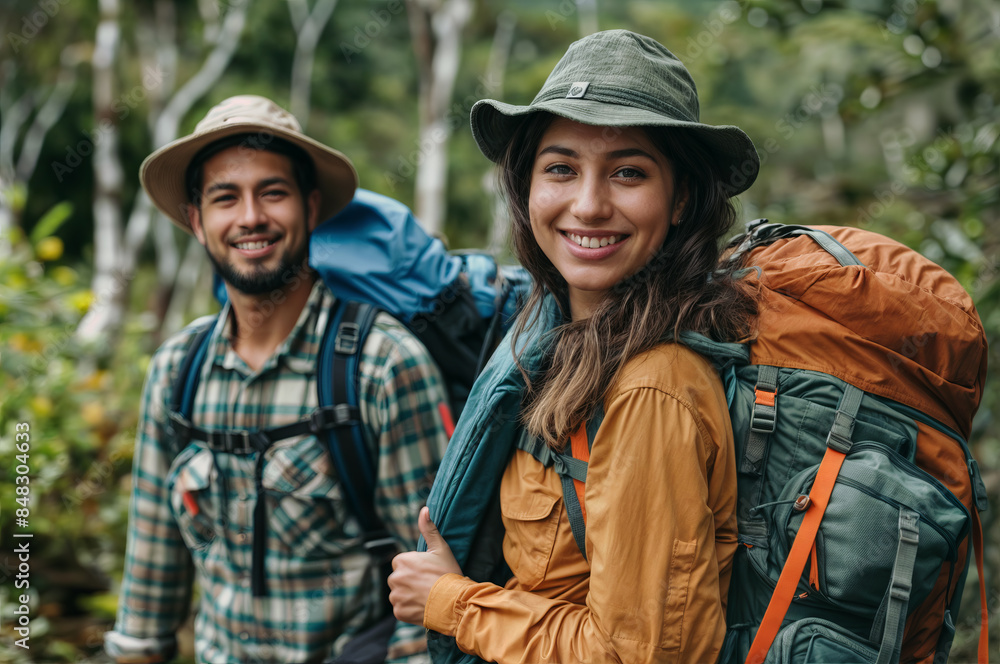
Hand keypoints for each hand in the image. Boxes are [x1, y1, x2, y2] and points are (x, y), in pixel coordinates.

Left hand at [388, 506, 461, 625]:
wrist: (453, 602)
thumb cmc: (447, 574)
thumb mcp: (440, 548)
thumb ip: (429, 529)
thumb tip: (424, 510)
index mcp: (402, 561)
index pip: (402, 563)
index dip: (415, 568)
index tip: (427, 572)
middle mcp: (394, 578)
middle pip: (399, 579)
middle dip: (409, 581)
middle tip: (427, 585)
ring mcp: (396, 596)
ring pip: (399, 594)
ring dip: (408, 595)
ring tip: (426, 596)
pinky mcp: (398, 612)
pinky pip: (400, 609)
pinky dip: (409, 609)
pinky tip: (422, 606)